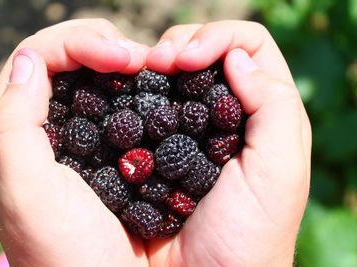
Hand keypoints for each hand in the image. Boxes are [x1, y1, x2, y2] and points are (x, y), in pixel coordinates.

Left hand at [0, 19, 149, 266]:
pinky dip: (130, 87)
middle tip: (138, 59)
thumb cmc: (63, 250)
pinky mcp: (102, 147)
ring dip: (118, 63)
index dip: (78, 43)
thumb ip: (12, 123)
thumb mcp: (26, 190)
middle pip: (62, 59)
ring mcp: (72, 136)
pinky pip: (111, 101)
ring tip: (148, 68)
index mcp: (9, 131)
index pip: (36, 58)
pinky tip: (149, 92)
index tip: (122, 57)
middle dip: (100, 46)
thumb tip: (29, 60)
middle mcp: (38, 127)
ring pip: (89, 76)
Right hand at [145, 21, 310, 266]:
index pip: (248, 47)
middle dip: (183, 44)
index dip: (218, 38)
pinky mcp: (157, 148)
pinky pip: (147, 105)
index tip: (188, 58)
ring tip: (142, 70)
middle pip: (208, 53)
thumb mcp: (279, 173)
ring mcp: (188, 132)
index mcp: (261, 116)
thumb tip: (236, 58)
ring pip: (175, 74)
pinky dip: (137, 91)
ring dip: (158, 63)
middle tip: (160, 60)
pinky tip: (128, 94)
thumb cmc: (247, 237)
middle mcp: (226, 118)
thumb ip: (274, 107)